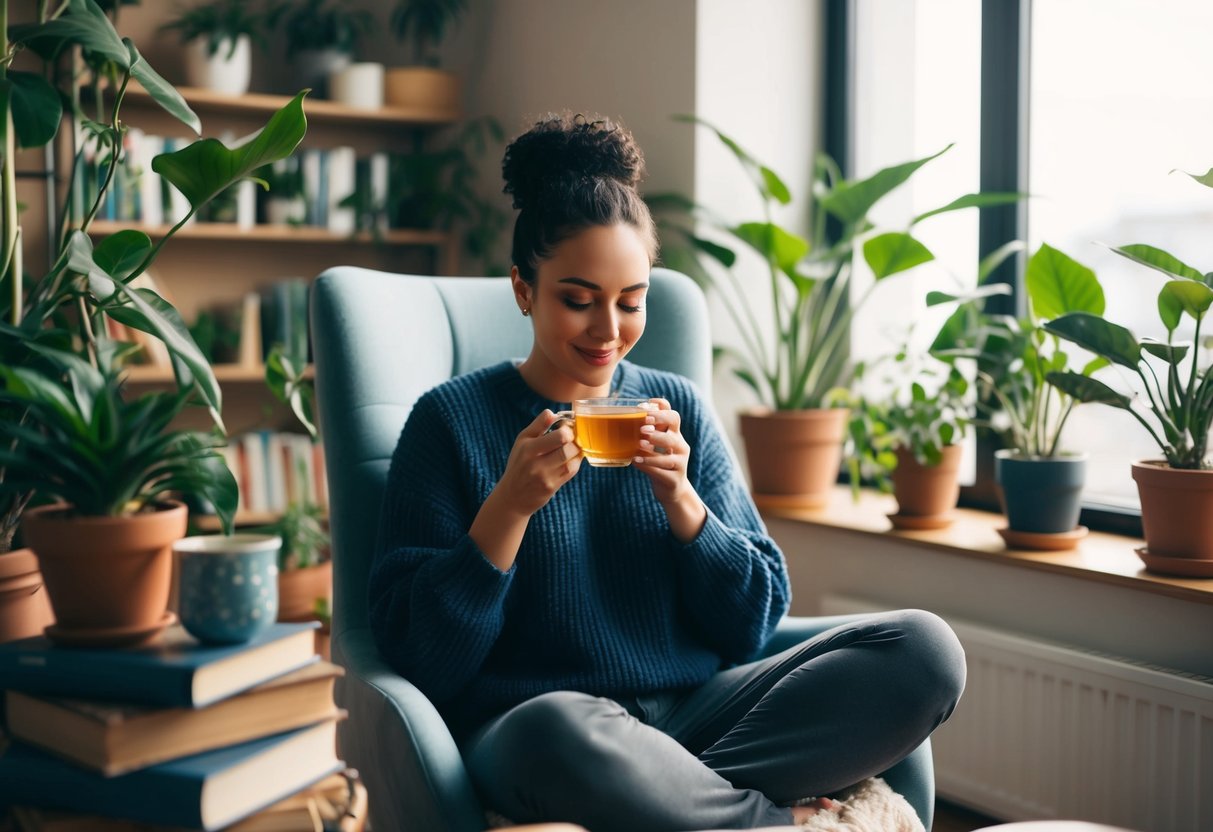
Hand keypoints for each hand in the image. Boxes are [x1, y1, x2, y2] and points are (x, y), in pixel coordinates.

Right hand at [494, 409, 582, 517]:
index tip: (567, 427)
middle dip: (575, 441)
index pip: (559, 436)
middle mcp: (536, 463)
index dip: (568, 429)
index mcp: (528, 448)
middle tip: (573, 437)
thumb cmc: (519, 463)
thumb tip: (552, 411)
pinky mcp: (552, 487)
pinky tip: (571, 458)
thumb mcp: (522, 441)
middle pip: (568, 448)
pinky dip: (575, 462)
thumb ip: (538, 425)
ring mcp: (545, 477)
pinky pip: (571, 471)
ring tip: (573, 446)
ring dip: (577, 451)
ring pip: (572, 460)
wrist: (512, 496)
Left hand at [634, 398, 706, 541]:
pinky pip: (661, 471)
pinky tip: (636, 461)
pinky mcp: (674, 479)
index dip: (661, 411)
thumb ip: (647, 431)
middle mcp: (681, 447)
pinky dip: (648, 465)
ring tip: (639, 444)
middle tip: (642, 427)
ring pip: (669, 455)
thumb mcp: (655, 445)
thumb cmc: (659, 462)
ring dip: (653, 448)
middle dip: (658, 428)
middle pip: (674, 433)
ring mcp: (680, 464)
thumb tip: (630, 414)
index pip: (674, 417)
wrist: (670, 489)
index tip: (647, 407)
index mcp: (676, 435)